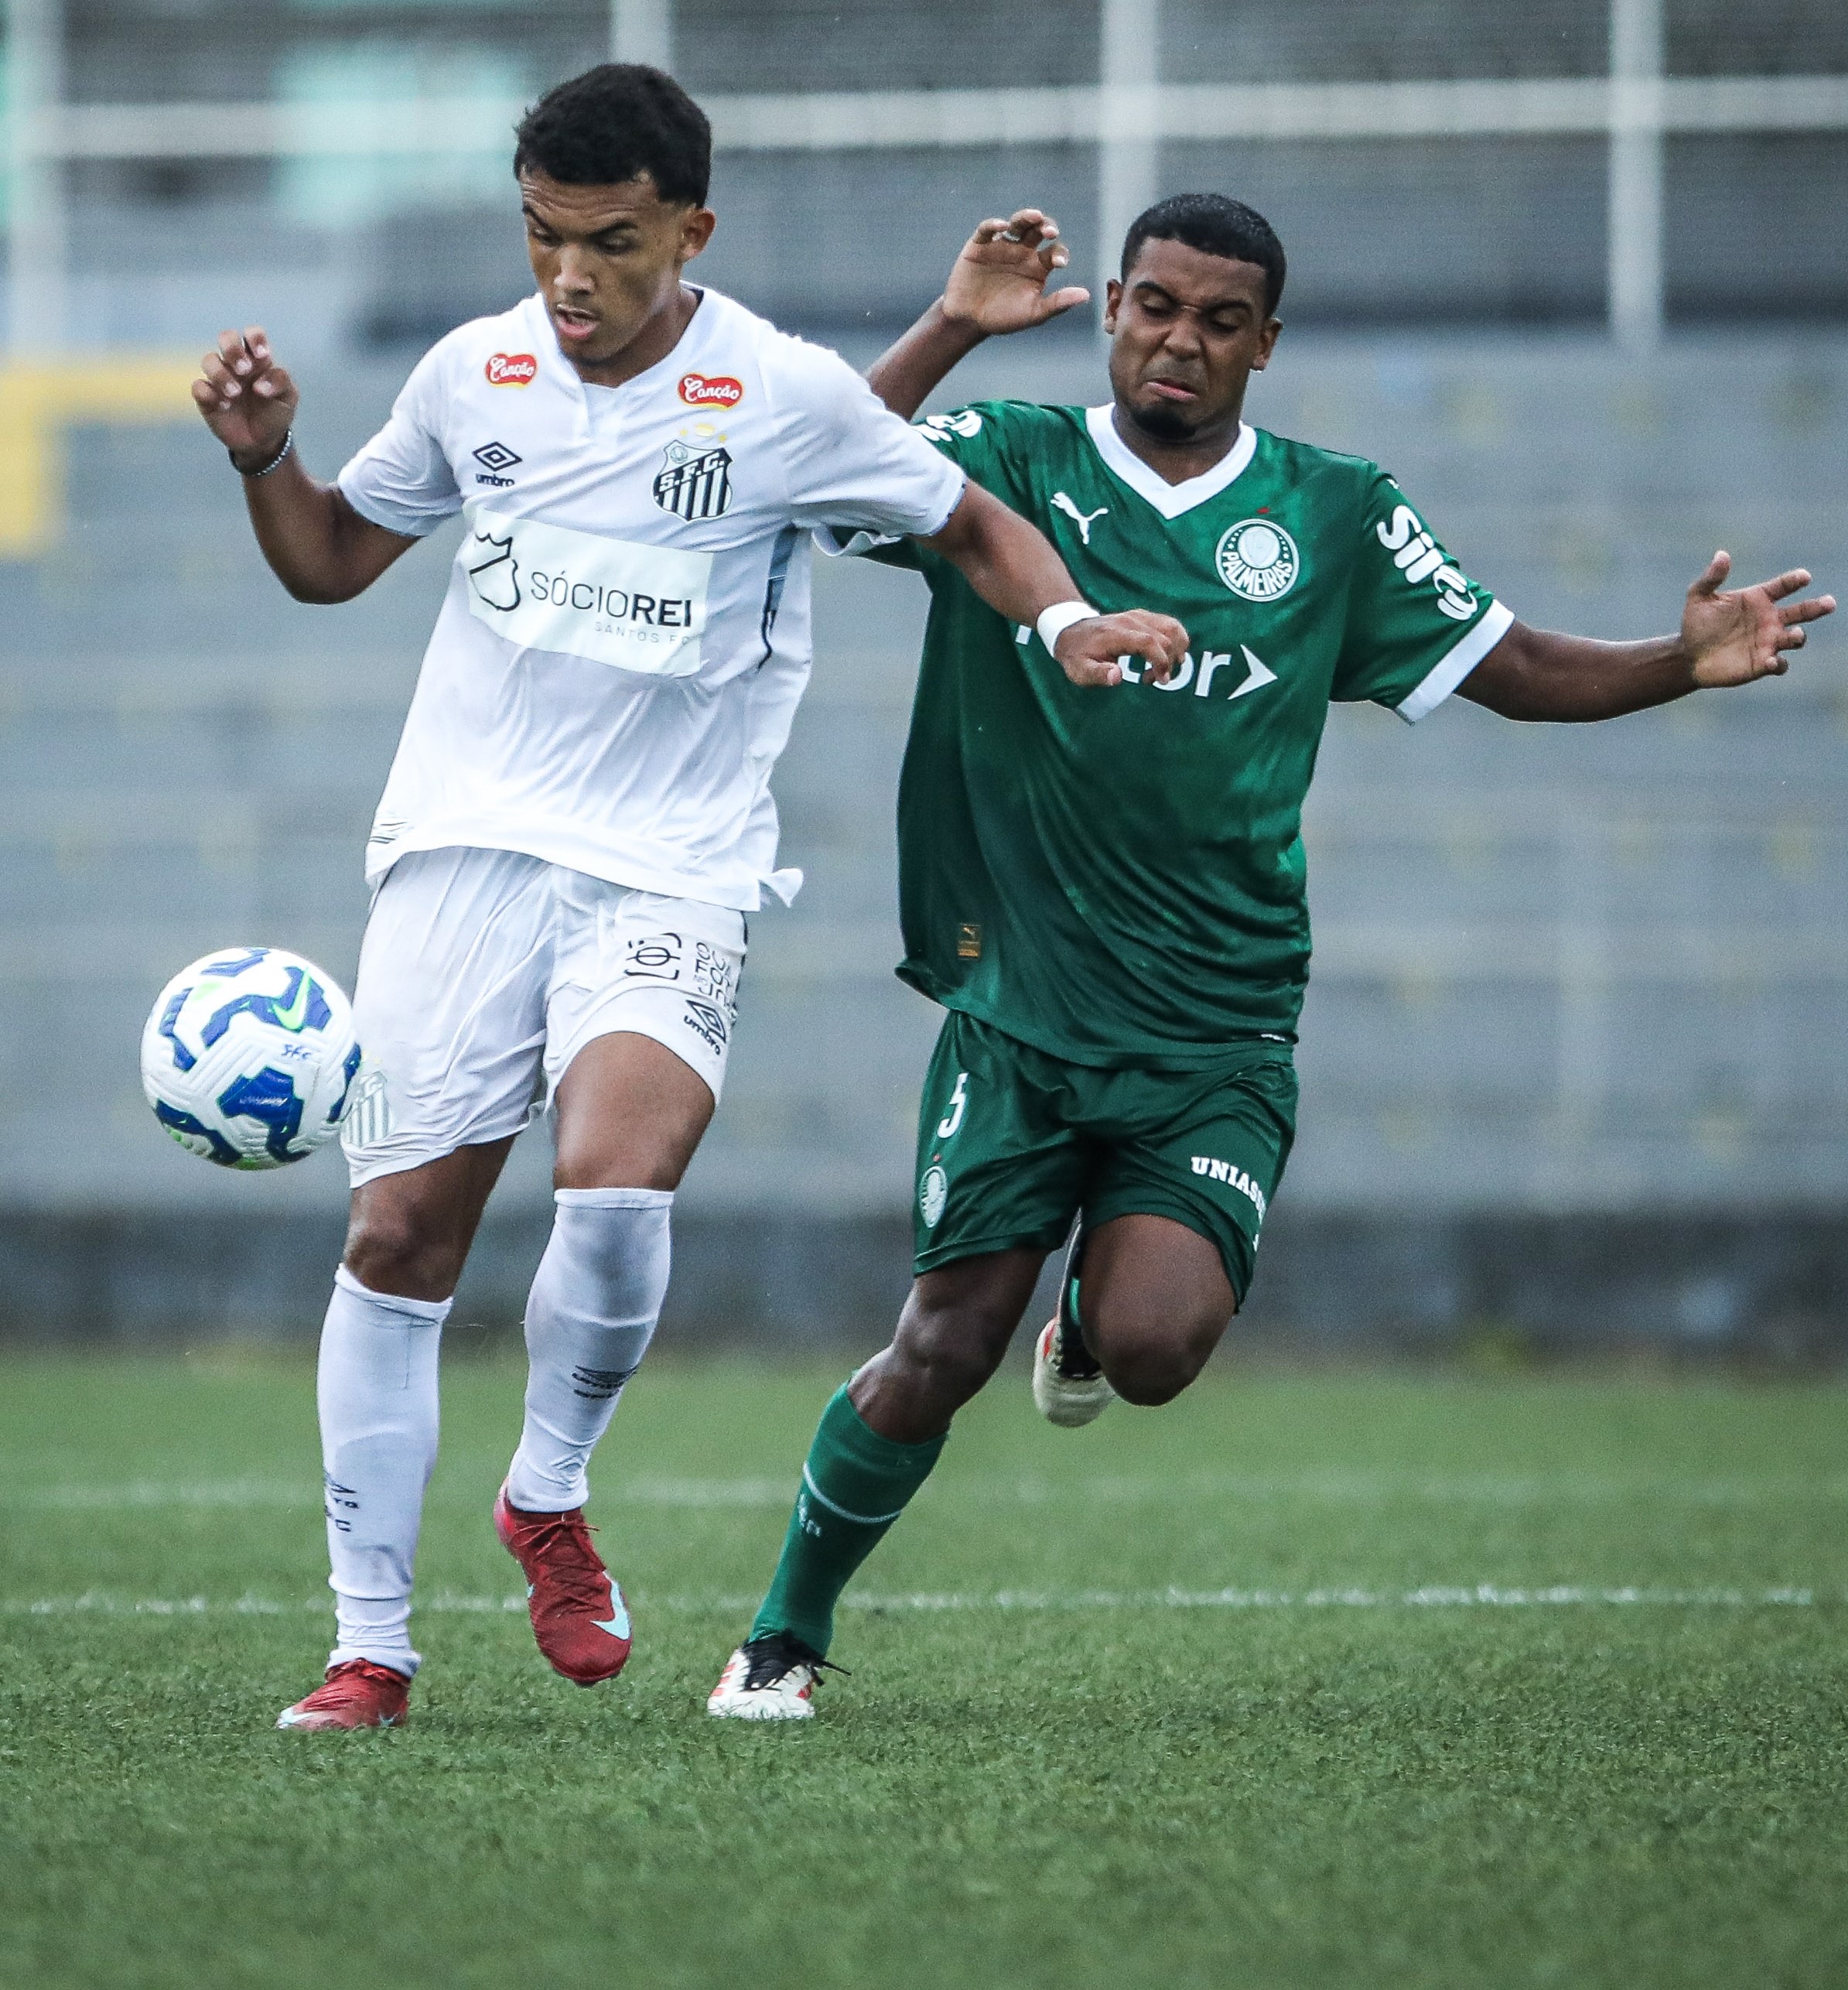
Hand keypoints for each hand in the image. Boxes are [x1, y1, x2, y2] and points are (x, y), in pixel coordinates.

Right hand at [192, 325, 297, 468]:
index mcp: (257, 359)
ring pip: (209, 360)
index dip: (255, 337)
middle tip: (244, 370)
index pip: (252, 334)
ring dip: (221, 375)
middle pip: (226, 337)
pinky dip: (209, 394)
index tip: (262, 356)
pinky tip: (224, 406)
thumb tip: (259, 384)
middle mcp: (235, 363)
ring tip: (235, 394)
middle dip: (232, 349)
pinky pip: (199, 386)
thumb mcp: (288, 397)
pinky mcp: (206, 396)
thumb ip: (280, 381)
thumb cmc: (275, 413)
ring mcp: (219, 378)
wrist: (263, 442)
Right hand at [941, 209, 1090, 338]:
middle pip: (1039, 230)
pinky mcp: (980, 244)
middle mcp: (1022, 252)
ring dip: (1027, 217)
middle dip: (1046, 226)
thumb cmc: (1004, 318)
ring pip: (1018, 223)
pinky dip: (994, 225)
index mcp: (1038, 266)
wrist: (969, 321)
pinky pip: (988, 229)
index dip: (1059, 254)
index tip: (1059, 264)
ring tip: (1035, 217)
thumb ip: (1058, 303)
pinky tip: (1002, 227)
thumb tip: (1086, 295)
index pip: (1055, 252)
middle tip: (1051, 232)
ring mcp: (1002, 246)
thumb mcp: (1033, 314)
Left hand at [1054, 610, 1189, 688]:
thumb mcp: (1080, 670)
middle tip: (1153, 680)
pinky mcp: (1143, 616)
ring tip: (1164, 667)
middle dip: (1167, 662)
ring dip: (1177, 649)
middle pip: (1165, 637)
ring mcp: (1138, 616)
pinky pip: (1169, 623)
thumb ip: (1098, 674)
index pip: (1149, 642)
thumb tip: (1117, 676)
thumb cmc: (1077, 655)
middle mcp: (1130, 621)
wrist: (1071, 630)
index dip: (1161, 661)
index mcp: (1116, 634)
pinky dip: (1176, 640)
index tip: (1160, 679)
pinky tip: (1166, 655)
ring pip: (1172, 626)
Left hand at [1681, 551, 1834, 687]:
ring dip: (1798, 636)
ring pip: (1795, 638)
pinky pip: (1779, 665)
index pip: (1783, 586)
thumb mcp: (1698, 597)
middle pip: (1802, 611)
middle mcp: (1770, 619)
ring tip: (1795, 634)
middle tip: (1830, 603)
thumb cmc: (1696, 623)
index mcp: (1758, 599)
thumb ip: (1711, 577)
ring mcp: (1769, 642)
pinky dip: (1779, 663)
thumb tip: (1722, 554)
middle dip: (1817, 607)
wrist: (1688, 655)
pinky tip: (1770, 661)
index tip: (1804, 577)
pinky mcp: (1762, 664)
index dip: (1795, 580)